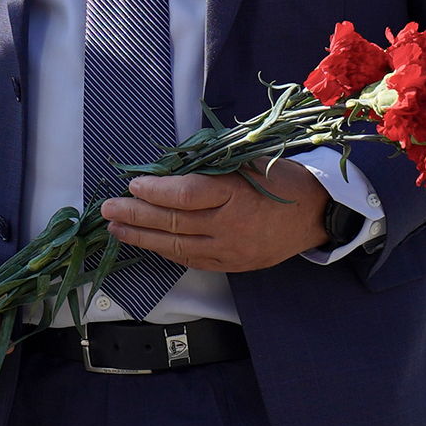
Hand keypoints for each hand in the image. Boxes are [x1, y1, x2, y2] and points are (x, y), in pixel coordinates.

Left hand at [100, 158, 330, 273]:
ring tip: (117, 230)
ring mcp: (230, 249)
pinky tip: (148, 244)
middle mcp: (231, 225)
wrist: (316, 215)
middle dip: (135, 216)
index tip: (133, 185)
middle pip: (174, 222)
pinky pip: (191, 260)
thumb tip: (169, 166)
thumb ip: (212, 165)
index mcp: (237, 194)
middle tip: (109, 210)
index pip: (186, 195)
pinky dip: (166, 251)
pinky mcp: (232, 264)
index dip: (155, 191)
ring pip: (177, 245)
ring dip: (142, 237)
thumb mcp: (251, 160)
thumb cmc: (282, 180)